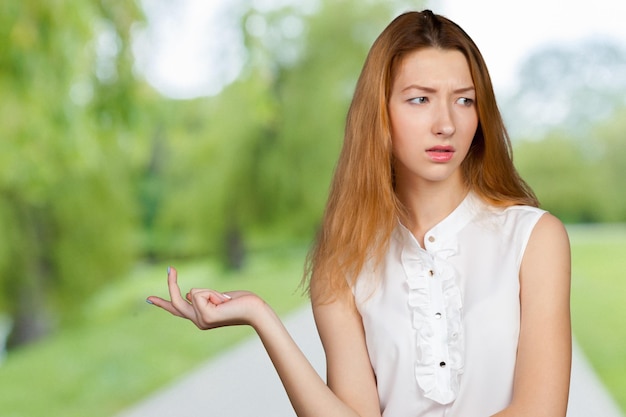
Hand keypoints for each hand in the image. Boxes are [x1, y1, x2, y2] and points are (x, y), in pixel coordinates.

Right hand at [146, 266, 263, 329]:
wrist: (255, 311)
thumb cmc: (241, 302)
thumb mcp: (218, 297)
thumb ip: (203, 297)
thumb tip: (189, 294)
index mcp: (200, 318)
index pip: (177, 309)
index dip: (161, 303)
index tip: (147, 298)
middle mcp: (198, 322)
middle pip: (176, 302)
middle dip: (171, 283)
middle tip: (170, 268)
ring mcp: (200, 321)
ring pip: (193, 292)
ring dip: (210, 291)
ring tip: (225, 300)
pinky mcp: (205, 316)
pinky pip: (199, 293)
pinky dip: (212, 292)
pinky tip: (224, 301)